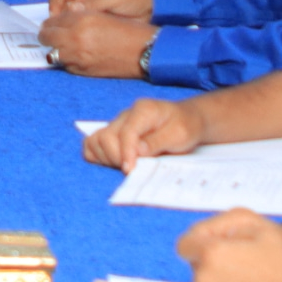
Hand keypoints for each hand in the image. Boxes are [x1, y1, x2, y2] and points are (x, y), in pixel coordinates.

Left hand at [39, 10, 155, 78]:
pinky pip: (66, 65)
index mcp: (82, 20)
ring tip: (63, 46)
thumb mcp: (102, 14)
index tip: (51, 23)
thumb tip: (63, 19)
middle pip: (46, 36)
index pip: (54, 20)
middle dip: (46, 34)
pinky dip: (67, 60)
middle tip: (49, 34)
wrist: (145, 51)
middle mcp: (77, 38)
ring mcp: (78, 57)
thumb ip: (80, 16)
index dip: (51, 21)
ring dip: (56, 48)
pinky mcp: (84, 71)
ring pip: (53, 53)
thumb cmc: (129, 30)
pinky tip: (76, 56)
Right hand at [82, 98, 205, 168]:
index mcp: (143, 110)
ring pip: (95, 141)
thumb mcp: (180, 134)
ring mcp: (118, 124)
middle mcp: (126, 115)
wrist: (188, 119)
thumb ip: (157, 141)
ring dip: (106, 158)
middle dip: (116, 158)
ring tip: (126, 166)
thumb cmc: (186, 126)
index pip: (126, 132)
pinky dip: (97, 155)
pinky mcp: (113, 134)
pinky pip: (92, 143)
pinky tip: (114, 163)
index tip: (130, 170)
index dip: (126, 153)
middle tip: (133, 169)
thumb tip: (137, 152)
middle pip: (105, 137)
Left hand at [174, 210, 281, 281]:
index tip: (213, 249)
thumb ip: (227, 224)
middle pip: (197, 268)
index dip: (200, 244)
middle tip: (242, 269)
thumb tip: (207, 233)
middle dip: (213, 265)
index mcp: (212, 253)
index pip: (186, 245)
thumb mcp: (262, 229)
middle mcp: (204, 280)